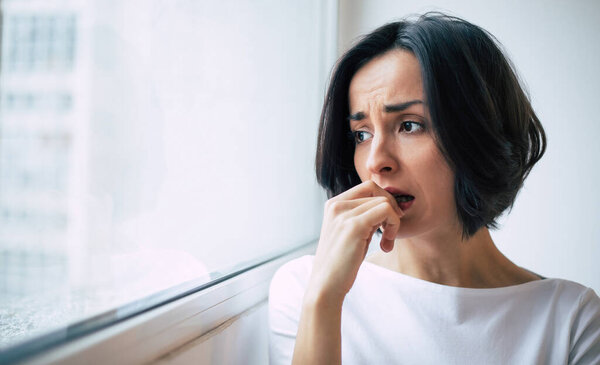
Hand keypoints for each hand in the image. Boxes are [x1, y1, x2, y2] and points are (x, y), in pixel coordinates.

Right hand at [307, 180, 403, 303]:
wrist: (326, 285)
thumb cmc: (341, 263)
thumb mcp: (351, 232)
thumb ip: (364, 216)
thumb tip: (389, 203)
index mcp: (333, 204)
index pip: (367, 187)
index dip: (384, 200)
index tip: (387, 223)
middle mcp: (336, 204)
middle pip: (376, 190)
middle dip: (391, 208)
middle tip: (391, 231)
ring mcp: (344, 213)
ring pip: (384, 201)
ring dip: (394, 222)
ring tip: (387, 243)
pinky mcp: (354, 225)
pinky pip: (387, 211)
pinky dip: (394, 226)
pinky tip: (386, 245)